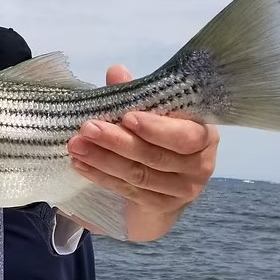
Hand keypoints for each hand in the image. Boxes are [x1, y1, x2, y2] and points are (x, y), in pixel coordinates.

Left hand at [66, 64, 219, 239]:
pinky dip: (102, 176)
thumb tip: (117, 72)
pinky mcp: (162, 207)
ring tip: (76, 146)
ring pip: (139, 175)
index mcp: (203, 134)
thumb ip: (135, 93)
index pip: (184, 135)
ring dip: (103, 159)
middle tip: (87, 128)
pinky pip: (129, 191)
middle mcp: (200, 165)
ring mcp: (183, 190)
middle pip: (156, 156)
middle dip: (117, 141)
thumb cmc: (158, 136)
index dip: (156, 128)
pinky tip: (81, 165)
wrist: (164, 183)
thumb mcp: (149, 112)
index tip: (126, 117)